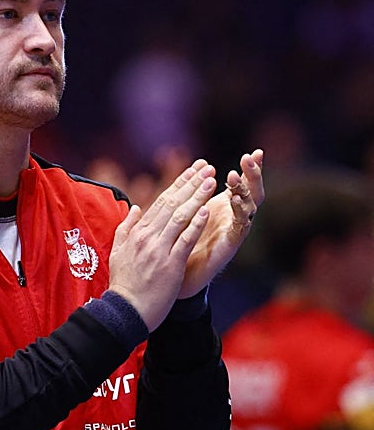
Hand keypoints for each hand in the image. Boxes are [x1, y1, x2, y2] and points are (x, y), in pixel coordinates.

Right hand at [107, 161, 215, 329]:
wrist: (125, 311)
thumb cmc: (124, 284)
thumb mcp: (118, 251)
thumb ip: (126, 228)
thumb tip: (136, 208)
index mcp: (137, 233)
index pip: (160, 201)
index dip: (178, 184)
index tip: (193, 170)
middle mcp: (147, 237)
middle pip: (171, 204)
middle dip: (191, 184)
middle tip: (208, 167)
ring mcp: (158, 250)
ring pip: (179, 217)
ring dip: (196, 197)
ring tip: (212, 181)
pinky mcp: (169, 264)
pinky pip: (184, 240)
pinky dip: (195, 225)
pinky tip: (206, 211)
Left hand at [179, 149, 264, 297]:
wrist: (174, 277)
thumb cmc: (180, 242)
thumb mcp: (184, 212)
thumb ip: (191, 193)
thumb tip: (198, 168)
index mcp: (224, 208)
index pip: (242, 185)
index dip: (250, 170)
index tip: (256, 152)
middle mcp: (233, 219)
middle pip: (252, 193)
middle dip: (253, 176)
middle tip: (249, 158)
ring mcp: (233, 233)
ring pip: (248, 209)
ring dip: (243, 191)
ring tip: (234, 176)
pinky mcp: (228, 247)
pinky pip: (238, 228)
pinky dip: (238, 214)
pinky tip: (234, 201)